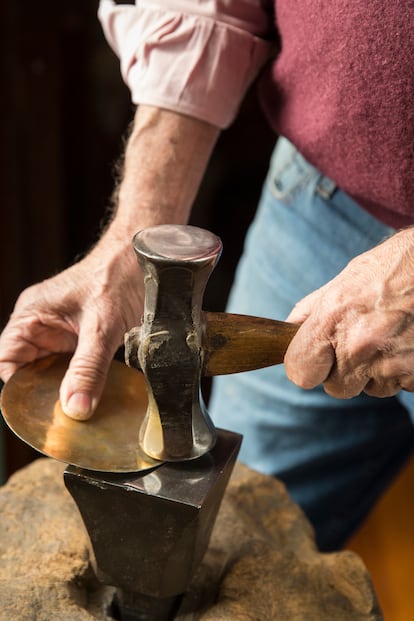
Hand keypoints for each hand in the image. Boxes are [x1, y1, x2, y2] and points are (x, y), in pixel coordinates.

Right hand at [0, 235, 142, 419]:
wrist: (150, 255)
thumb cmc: (120, 275)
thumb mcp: (103, 326)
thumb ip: (89, 368)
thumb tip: (75, 409)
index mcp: (32, 317)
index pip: (5, 362)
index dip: (17, 389)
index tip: (40, 412)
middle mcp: (42, 327)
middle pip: (29, 373)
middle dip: (45, 396)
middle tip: (67, 419)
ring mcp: (64, 333)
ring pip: (54, 374)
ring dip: (68, 391)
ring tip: (84, 413)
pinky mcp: (86, 338)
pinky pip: (77, 368)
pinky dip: (85, 383)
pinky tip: (98, 397)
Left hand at [284, 227, 413, 397]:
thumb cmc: (395, 266)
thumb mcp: (346, 279)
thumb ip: (312, 310)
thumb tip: (287, 330)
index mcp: (334, 320)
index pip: (300, 373)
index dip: (306, 366)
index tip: (314, 359)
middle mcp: (360, 346)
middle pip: (336, 388)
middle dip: (344, 370)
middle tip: (361, 340)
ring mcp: (391, 364)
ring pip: (371, 390)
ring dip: (376, 372)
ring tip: (390, 336)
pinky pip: (400, 386)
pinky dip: (402, 371)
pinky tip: (408, 341)